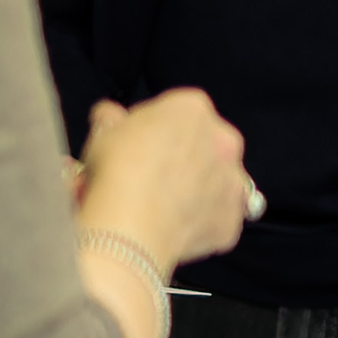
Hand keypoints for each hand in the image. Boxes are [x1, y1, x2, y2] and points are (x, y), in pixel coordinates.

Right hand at [76, 90, 250, 270]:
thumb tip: (109, 116)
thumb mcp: (103, 132)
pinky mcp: (233, 219)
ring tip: (164, 202)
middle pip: (207, 143)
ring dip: (198, 187)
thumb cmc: (118, 174)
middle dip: (186, 154)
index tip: (141, 141)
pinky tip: (175, 225)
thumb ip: (112, 118)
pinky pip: (219, 217)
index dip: (156, 126)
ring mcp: (234, 183)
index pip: (179, 110)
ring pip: (218, 181)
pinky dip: (202, 221)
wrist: (132, 228)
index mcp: (192, 109)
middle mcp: (224, 142)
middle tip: (155, 172)